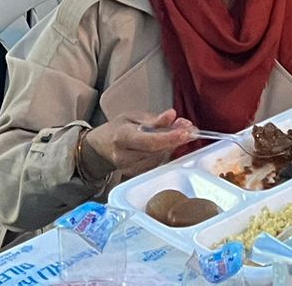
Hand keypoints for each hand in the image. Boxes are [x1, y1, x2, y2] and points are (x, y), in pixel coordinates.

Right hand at [84, 109, 198, 179]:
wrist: (101, 147)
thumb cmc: (117, 128)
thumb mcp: (133, 116)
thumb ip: (154, 118)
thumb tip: (172, 116)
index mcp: (122, 138)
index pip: (149, 142)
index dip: (169, 138)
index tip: (186, 132)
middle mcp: (124, 157)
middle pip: (157, 152)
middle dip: (176, 140)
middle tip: (189, 128)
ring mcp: (130, 169)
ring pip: (159, 158)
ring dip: (172, 146)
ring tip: (178, 132)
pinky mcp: (136, 175)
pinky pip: (157, 164)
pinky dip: (165, 152)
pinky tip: (166, 143)